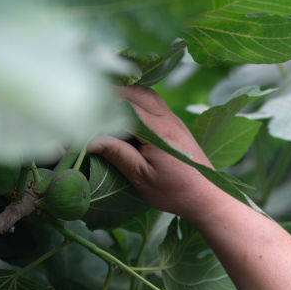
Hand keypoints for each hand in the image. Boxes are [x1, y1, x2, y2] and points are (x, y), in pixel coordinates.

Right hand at [88, 86, 229, 219]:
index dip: (101, 107)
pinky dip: (138, 101)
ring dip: (127, 94)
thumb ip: (118, 155)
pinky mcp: (177, 124)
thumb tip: (89, 140)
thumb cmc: (176, 192)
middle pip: (136, 92)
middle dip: (112, 93)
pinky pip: (155, 103)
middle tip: (89, 100)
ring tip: (105, 103)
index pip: (124, 106)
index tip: (82, 111)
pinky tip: (125, 111)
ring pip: (147, 94)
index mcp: (158, 131)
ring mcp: (174, 119)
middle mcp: (167, 119)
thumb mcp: (143, 178)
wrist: (208, 197)